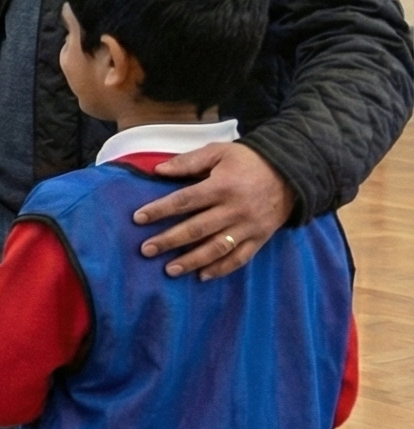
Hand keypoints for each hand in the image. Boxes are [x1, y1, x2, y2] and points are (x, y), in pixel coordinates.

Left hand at [133, 142, 295, 278]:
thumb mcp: (219, 152)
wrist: (291, 173)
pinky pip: (240, 258)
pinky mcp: (260, 238)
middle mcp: (235, 209)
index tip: (138, 218)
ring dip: (192, 261)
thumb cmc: (249, 161)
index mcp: (222, 186)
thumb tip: (157, 170)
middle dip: (169, 241)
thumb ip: (188, 161)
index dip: (160, 210)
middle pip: (197, 229)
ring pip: (217, 248)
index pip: (185, 201)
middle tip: (146, 250)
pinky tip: (202, 276)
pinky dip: (221, 269)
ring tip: (169, 270)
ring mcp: (248, 227)